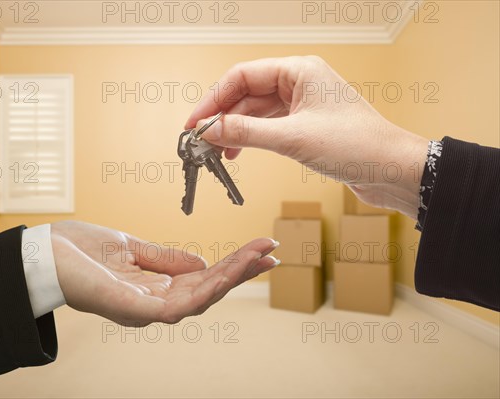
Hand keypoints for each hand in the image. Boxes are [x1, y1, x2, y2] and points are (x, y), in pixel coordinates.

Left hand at [50, 221, 278, 325]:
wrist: (42, 252)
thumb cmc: (81, 250)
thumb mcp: (132, 248)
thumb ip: (166, 259)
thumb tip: (201, 263)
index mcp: (155, 288)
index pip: (203, 279)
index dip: (232, 266)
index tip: (260, 248)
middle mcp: (153, 303)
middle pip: (208, 291)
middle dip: (241, 272)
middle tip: (271, 252)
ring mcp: (144, 309)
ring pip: (199, 300)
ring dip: (230, 278)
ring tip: (257, 257)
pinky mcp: (132, 309)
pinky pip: (177, 307)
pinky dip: (204, 291)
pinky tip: (224, 275)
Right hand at [185, 56, 428, 218]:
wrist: (392, 170)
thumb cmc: (358, 145)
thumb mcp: (293, 138)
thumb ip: (247, 133)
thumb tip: (211, 130)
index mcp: (299, 70)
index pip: (243, 76)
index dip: (214, 99)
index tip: (195, 122)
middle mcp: (299, 82)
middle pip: (246, 94)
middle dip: (222, 117)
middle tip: (201, 140)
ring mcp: (302, 104)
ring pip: (255, 112)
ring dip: (234, 130)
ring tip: (215, 151)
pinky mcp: (305, 125)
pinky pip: (268, 126)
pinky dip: (251, 139)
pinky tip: (237, 152)